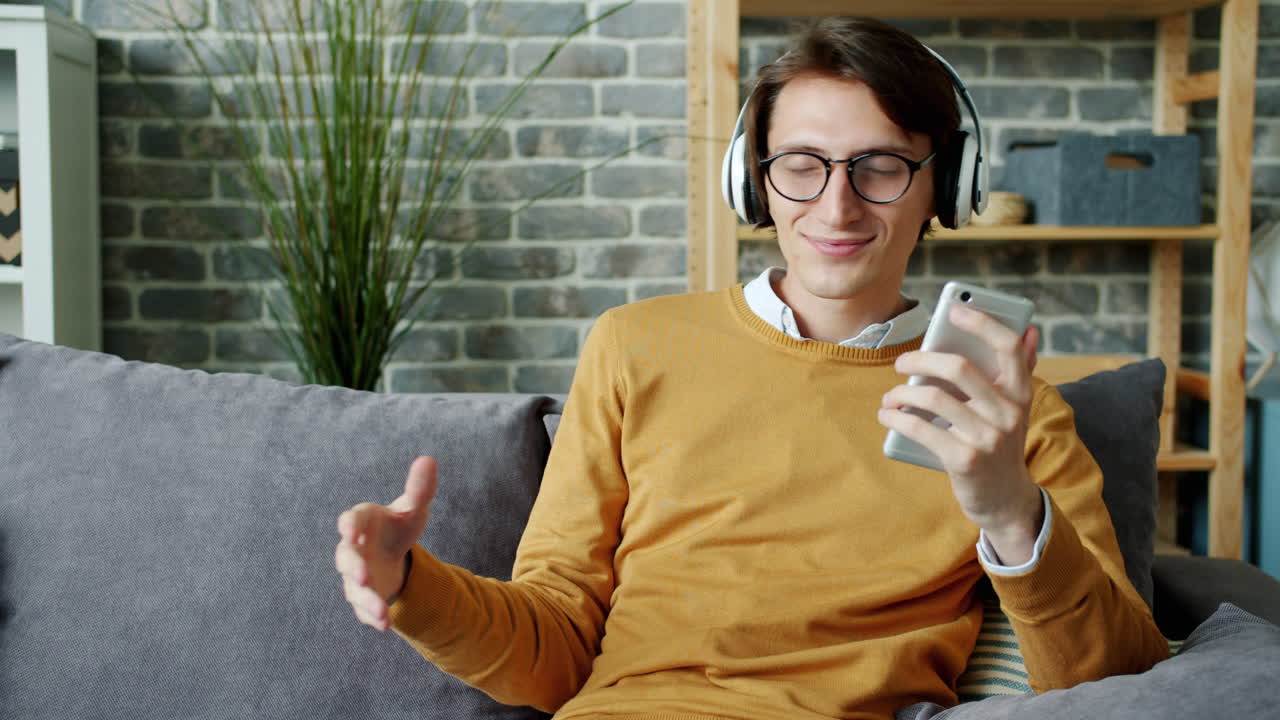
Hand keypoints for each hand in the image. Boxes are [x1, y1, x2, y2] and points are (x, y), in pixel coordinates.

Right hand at [335, 456, 437, 630]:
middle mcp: (353, 550)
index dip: (348, 525)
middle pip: (345, 558)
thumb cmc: (398, 526)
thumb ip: (420, 488)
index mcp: (362, 522)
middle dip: (352, 567)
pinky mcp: (363, 596)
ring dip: (365, 600)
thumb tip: (429, 459)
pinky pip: (362, 609)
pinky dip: (370, 616)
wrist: (393, 554)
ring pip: (353, 589)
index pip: (351, 521)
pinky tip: (384, 625)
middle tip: (362, 574)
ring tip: (381, 614)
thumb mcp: (413, 508)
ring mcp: (356, 575)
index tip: (349, 529)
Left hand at [877, 306, 1042, 558]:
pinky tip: (887, 415)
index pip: (1008, 347)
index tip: (954, 312)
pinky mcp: (964, 459)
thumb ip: (1018, 372)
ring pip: (933, 397)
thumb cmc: (1001, 446)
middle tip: (901, 363)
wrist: (1006, 501)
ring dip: (901, 393)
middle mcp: (1008, 413)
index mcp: (1021, 394)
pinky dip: (896, 418)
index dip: (982, 323)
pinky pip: (920, 428)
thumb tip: (1030, 331)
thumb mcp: (1015, 411)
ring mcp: (987, 437)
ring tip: (890, 397)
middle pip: (958, 367)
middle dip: (920, 359)